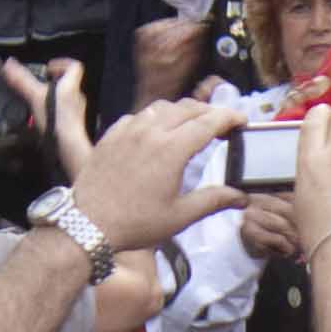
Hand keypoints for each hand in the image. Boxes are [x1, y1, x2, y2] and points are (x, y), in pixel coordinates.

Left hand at [66, 94, 244, 254]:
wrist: (87, 224)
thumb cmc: (135, 223)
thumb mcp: (180, 216)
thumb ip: (214, 201)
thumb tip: (241, 197)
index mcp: (172, 149)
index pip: (209, 122)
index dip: (229, 117)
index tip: (242, 120)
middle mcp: (151, 132)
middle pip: (187, 108)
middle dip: (209, 111)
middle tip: (221, 124)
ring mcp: (128, 131)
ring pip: (162, 107)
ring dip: (182, 111)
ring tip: (191, 124)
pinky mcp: (111, 135)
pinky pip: (138, 116)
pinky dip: (155, 118)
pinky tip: (156, 132)